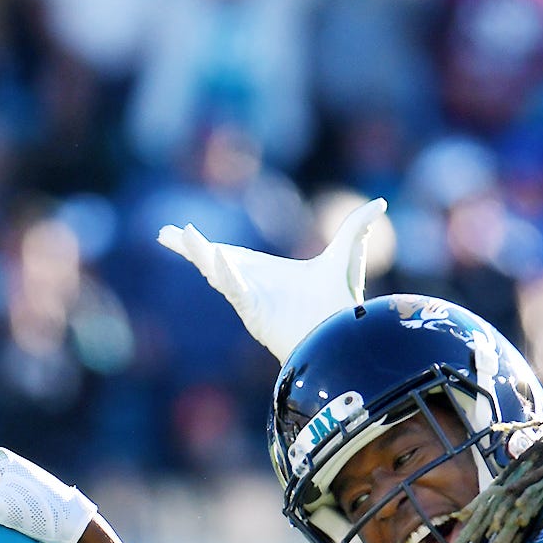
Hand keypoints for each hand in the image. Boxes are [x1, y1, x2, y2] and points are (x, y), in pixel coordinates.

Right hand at [159, 201, 385, 360]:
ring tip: (179, 236)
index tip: (181, 231)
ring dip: (198, 254)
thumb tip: (378, 205)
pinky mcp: (255, 312)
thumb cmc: (338, 304)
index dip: (203, 244)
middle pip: (211, 262)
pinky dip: (225, 275)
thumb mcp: (344, 256)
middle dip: (188, 248)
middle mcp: (251, 286)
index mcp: (262, 273)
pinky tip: (212, 260)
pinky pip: (235, 290)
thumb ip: (355, 228)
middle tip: (164, 234)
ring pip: (217, 273)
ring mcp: (250, 299)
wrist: (339, 338)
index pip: (226, 254)